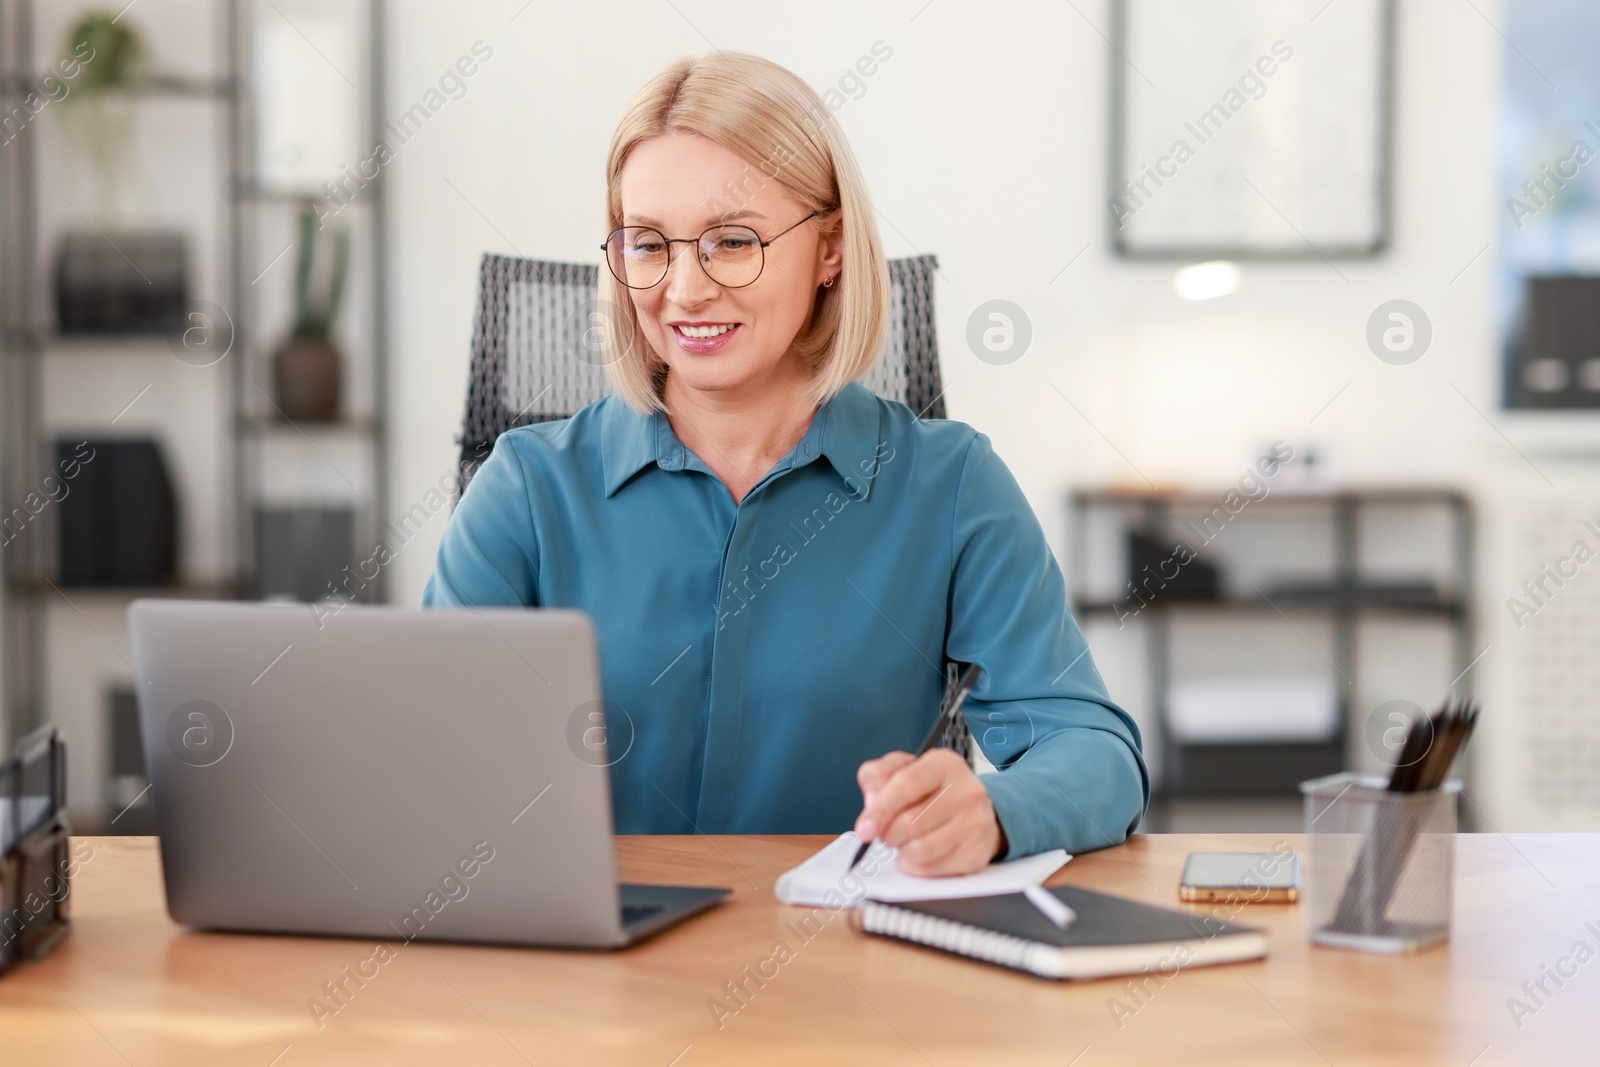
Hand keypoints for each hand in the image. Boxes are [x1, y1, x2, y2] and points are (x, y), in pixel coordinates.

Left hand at [854, 749, 1008, 875]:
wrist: (974, 808)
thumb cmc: (932, 788)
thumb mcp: (902, 769)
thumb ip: (878, 776)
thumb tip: (872, 802)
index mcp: (943, 764)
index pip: (906, 785)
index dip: (880, 810)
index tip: (864, 829)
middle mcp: (966, 791)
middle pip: (911, 823)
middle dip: (888, 833)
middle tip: (885, 832)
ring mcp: (975, 823)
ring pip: (921, 850)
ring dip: (902, 850)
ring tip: (904, 840)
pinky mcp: (976, 853)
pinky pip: (932, 869)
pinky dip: (915, 865)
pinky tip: (917, 853)